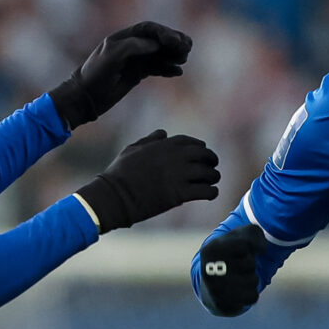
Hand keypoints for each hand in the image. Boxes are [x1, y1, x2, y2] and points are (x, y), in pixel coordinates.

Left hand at [49, 21, 192, 127]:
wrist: (85, 97)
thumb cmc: (95, 75)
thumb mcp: (112, 57)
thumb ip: (133, 46)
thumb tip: (155, 44)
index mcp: (123, 38)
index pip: (149, 29)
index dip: (164, 33)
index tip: (175, 42)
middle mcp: (130, 47)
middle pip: (157, 39)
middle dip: (173, 42)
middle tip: (187, 48)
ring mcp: (134, 61)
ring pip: (159, 54)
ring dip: (173, 55)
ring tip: (184, 60)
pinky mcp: (137, 74)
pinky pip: (156, 68)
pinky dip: (167, 69)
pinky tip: (177, 72)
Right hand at [77, 130, 220, 230]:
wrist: (115, 195)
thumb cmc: (120, 172)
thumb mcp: (132, 149)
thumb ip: (150, 140)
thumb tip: (163, 133)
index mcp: (165, 145)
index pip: (192, 143)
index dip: (200, 148)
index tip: (203, 154)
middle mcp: (176, 157)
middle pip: (204, 155)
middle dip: (211, 160)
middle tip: (212, 168)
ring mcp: (179, 175)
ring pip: (208, 173)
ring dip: (213, 177)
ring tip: (212, 182)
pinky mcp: (180, 194)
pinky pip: (205, 191)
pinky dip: (211, 192)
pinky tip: (211, 194)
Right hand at [194, 224, 262, 315]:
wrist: (214, 279)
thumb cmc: (231, 253)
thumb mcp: (240, 236)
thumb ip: (254, 233)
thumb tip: (262, 249)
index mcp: (211, 250)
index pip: (245, 245)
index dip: (246, 248)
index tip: (236, 251)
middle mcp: (210, 270)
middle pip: (251, 264)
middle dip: (249, 264)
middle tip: (237, 266)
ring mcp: (215, 290)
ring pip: (254, 281)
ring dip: (251, 278)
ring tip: (239, 277)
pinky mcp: (224, 305)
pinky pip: (253, 297)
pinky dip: (251, 293)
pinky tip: (240, 290)